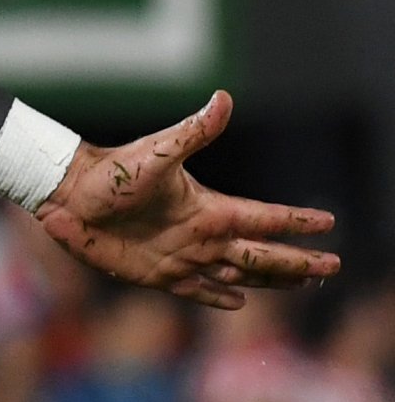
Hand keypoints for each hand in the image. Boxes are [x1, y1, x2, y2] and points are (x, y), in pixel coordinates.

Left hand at [34, 92, 338, 307]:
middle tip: (333, 268)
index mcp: (209, 209)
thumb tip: (223, 99)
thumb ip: (193, 132)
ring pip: (240, 274)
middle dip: (299, 262)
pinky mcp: (159, 275)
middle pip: (263, 254)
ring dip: (271, 280)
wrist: (68, 195)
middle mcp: (202, 235)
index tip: (329, 222)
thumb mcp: (156, 152)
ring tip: (301, 284)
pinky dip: (219, 299)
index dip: (297, 222)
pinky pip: (198, 291)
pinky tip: (238, 303)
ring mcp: (183, 256)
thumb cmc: (111, 172)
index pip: (266, 217)